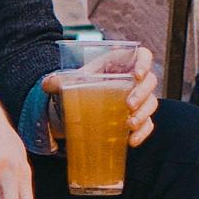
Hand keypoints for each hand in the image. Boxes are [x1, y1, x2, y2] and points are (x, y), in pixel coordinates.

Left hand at [42, 42, 161, 148]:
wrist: (83, 102)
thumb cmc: (83, 85)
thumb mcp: (71, 80)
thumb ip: (58, 81)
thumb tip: (46, 84)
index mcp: (122, 63)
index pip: (143, 56)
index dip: (145, 63)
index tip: (137, 75)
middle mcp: (135, 80)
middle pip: (150, 82)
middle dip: (142, 94)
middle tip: (128, 105)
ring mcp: (140, 99)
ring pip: (152, 103)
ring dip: (143, 114)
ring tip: (129, 125)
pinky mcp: (139, 117)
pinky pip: (148, 124)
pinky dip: (143, 133)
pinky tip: (131, 142)